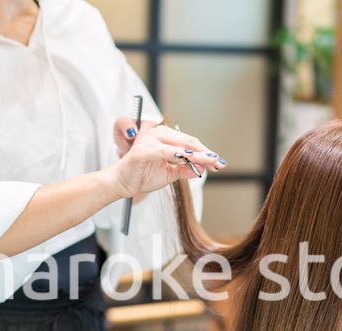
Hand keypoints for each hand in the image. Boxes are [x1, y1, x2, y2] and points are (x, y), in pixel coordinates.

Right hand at [108, 124, 226, 197]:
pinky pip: (168, 152)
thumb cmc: (143, 175)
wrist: (122, 183)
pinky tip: (194, 160)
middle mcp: (158, 134)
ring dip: (198, 153)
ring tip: (211, 161)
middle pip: (189, 141)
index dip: (205, 152)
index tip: (218, 163)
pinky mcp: (145, 149)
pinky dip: (182, 155)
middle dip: (206, 153)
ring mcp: (151, 140)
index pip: (190, 143)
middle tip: (219, 164)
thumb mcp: (169, 174)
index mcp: (164, 138)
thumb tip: (202, 168)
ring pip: (181, 144)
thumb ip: (185, 170)